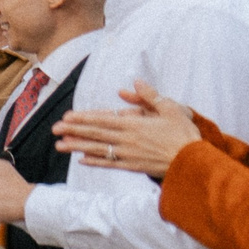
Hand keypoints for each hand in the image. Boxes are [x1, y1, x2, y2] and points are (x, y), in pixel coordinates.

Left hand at [51, 82, 199, 180]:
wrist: (193, 162)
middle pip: (95, 134)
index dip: (83, 118)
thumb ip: (150, 96)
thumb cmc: (184, 134)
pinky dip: (95, 162)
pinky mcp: (132, 167)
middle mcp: (127, 140)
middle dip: (73, 131)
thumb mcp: (170, 109)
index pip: (103, 120)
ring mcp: (128, 155)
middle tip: (54, 129)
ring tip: (60, 146)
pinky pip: (110, 164)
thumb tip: (135, 82)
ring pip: (98, 150)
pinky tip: (81, 160)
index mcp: (134, 125)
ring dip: (77, 147)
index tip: (67, 116)